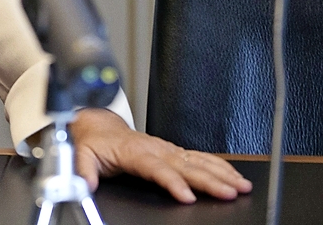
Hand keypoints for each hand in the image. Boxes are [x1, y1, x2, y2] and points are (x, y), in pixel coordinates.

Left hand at [70, 108, 252, 203]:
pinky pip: (198, 157)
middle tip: (231, 192)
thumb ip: (83, 169)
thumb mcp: (81, 154)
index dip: (172, 181)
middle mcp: (154, 148)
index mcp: (134, 151)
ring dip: (221, 173)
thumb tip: (84, 183)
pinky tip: (233, 175)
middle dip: (210, 179)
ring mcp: (166, 148)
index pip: (156, 168)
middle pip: (185, 165)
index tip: (187, 196)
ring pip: (197, 160)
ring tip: (240, 185)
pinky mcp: (172, 151)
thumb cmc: (93, 141)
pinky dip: (219, 165)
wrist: (97, 125)